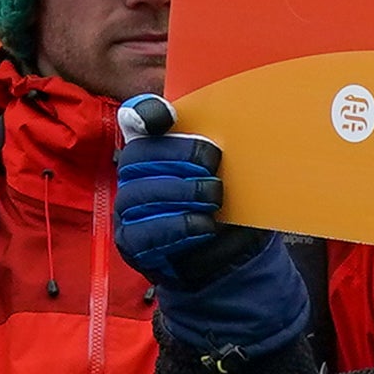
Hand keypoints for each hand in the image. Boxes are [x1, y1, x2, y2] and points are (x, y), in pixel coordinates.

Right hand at [111, 106, 311, 356]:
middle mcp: (134, 177)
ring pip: (138, 194)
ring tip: (213, 198)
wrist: (226, 261)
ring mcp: (128, 210)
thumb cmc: (227, 209)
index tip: (168, 116)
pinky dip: (176, 227)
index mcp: (156, 150)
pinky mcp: (132, 242)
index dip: (146, 112)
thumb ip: (228, 153)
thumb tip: (245, 129)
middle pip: (139, 156)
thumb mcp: (234, 177)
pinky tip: (203, 225)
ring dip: (180, 193)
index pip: (137, 120)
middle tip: (213, 166)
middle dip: (178, 158)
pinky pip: (143, 232)